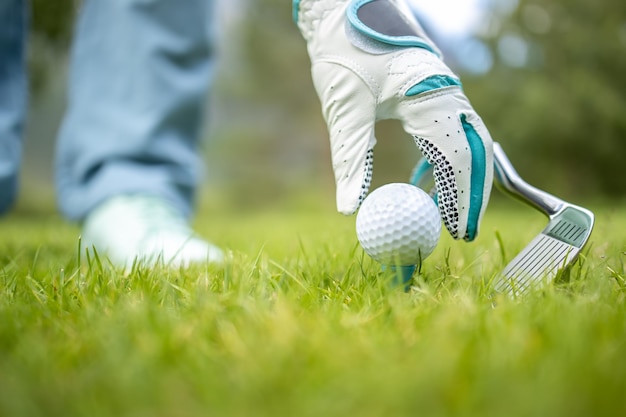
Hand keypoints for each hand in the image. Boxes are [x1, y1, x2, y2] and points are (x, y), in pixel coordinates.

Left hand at [294, 0, 492, 240]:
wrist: (344, 7)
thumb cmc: (344, 49)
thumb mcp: (344, 106)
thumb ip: (350, 157)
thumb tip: (348, 209)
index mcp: (432, 94)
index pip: (458, 155)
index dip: (461, 197)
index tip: (457, 230)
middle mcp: (447, 91)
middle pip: (475, 150)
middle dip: (473, 193)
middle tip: (464, 230)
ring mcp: (443, 89)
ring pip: (468, 141)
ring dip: (464, 178)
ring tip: (452, 214)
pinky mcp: (431, 90)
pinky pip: (450, 130)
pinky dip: (447, 160)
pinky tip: (430, 182)